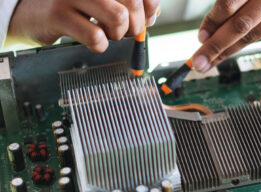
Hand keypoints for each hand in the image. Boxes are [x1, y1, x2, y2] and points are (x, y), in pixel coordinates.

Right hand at [6, 0, 158, 52]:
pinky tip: (94, 41)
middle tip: (126, 31)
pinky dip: (101, 45)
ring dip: (118, 34)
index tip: (148, 16)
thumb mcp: (105, 2)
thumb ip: (131, 5)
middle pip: (133, 3)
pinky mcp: (59, 15)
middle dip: (136, 24)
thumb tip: (153, 13)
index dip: (150, 5)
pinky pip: (95, 36)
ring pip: (118, 17)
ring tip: (108, 34)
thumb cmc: (75, 7)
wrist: (34, 12)